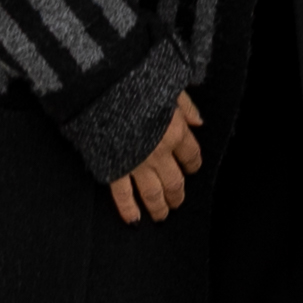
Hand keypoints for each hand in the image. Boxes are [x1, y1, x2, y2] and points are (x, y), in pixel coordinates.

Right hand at [109, 94, 203, 224]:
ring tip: (162, 216)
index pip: (191, 155)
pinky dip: (128, 210)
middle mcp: (159, 153)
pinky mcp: (114, 168)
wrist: (104, 88)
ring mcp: (137, 164)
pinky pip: (122, 195)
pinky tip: (134, 220)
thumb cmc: (137, 82)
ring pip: (153, 194)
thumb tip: (198, 121)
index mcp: (175, 131)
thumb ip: (185, 105)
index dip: (193, 164)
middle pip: (175, 182)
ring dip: (159, 207)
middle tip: (177, 202)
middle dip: (177, 195)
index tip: (192, 169)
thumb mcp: (169, 85)